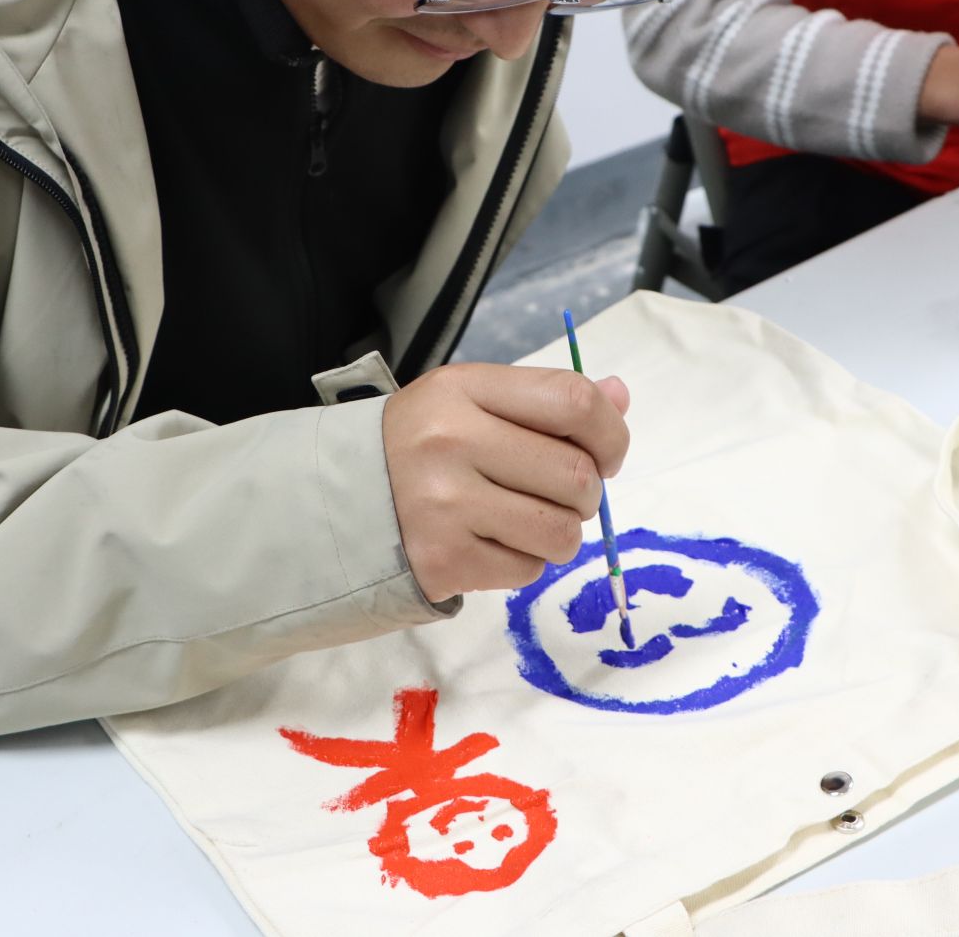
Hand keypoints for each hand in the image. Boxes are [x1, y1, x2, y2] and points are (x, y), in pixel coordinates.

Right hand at [382, 364, 631, 603]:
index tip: (607, 452)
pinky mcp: (443, 560)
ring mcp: (444, 505)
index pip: (573, 401)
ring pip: (561, 532)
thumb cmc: (423, 443)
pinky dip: (524, 561)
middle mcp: (451, 441)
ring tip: (526, 520)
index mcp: (464, 388)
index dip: (610, 432)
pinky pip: (528, 570)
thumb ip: (546, 398)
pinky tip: (491, 542)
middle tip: (560, 494)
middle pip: (577, 475)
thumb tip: (620, 396)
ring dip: (559, 532)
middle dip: (586, 493)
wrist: (338, 498)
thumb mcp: (473, 400)